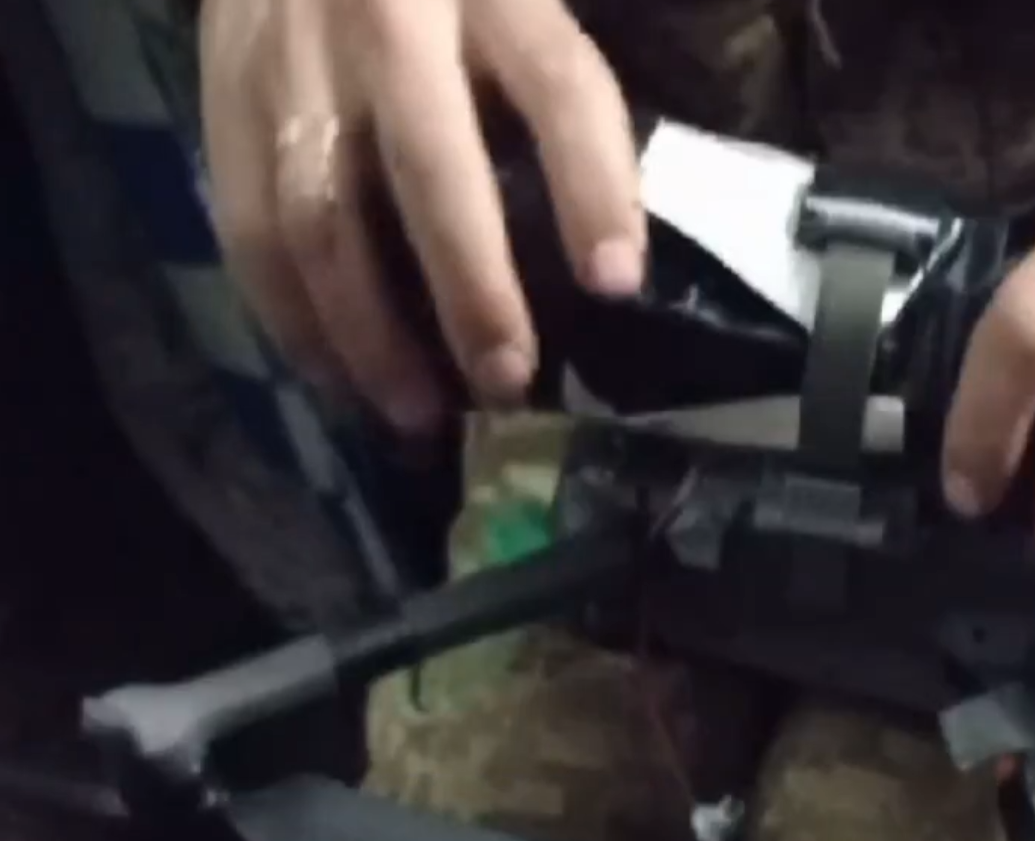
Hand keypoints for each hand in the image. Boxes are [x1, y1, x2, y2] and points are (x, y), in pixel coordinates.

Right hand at [199, 0, 643, 432]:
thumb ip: (560, 90)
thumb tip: (605, 250)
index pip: (556, 87)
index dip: (591, 187)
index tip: (617, 285)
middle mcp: (386, 20)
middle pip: (428, 167)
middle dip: (470, 288)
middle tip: (507, 382)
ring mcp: (289, 63)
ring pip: (321, 218)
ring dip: (370, 333)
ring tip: (419, 414)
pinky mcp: (223, 104)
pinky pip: (249, 229)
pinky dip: (292, 316)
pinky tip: (335, 375)